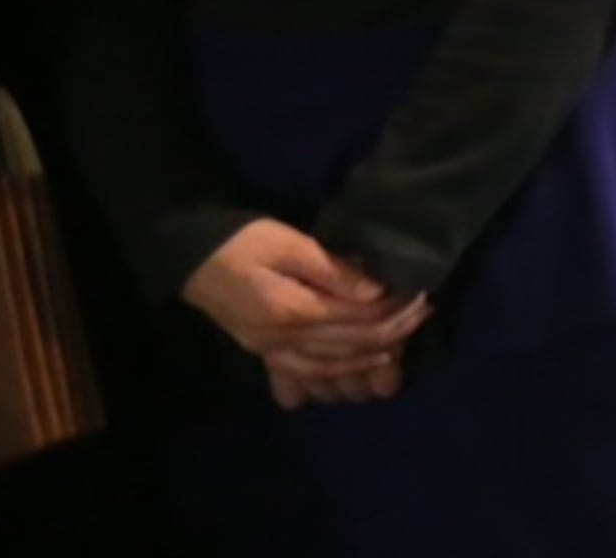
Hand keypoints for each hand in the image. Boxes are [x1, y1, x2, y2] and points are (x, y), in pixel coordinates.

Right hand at [182, 220, 425, 390]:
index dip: (392, 310)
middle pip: (348, 345)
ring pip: (329, 366)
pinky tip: (356, 368)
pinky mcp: (262, 351)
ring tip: (399, 343)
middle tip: (422, 315)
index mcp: (292, 311)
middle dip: (390, 332)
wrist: (193, 258)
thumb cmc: (244, 242)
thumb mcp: (291, 244)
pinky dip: (334, 373)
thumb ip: (333, 270)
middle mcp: (282, 339)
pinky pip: (304, 372)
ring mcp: (270, 350)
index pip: (356, 318)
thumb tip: (375, 291)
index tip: (420, 296)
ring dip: (368, 357)